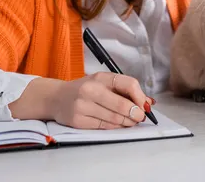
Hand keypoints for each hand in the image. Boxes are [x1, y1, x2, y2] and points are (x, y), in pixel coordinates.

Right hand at [9, 73, 154, 129]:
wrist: (56, 98)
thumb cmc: (85, 89)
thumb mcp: (104, 83)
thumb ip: (125, 91)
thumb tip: (149, 102)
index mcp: (101, 77)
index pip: (128, 84)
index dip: (140, 97)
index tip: (145, 105)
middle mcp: (91, 90)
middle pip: (122, 104)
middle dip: (136, 113)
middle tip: (141, 117)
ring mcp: (83, 106)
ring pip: (114, 118)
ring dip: (127, 122)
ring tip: (131, 121)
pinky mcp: (78, 120)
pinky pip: (103, 126)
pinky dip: (115, 126)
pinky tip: (118, 124)